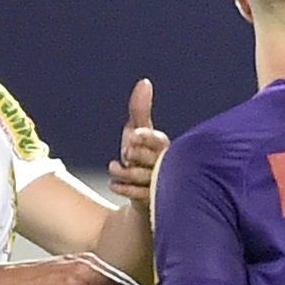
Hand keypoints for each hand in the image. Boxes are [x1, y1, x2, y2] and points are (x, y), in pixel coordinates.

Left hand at [109, 78, 166, 205]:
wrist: (141, 196)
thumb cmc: (141, 159)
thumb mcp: (137, 133)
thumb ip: (140, 110)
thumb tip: (144, 82)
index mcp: (167, 147)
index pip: (160, 140)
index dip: (146, 137)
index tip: (132, 134)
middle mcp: (170, 166)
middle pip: (151, 158)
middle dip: (134, 154)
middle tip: (126, 153)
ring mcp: (164, 186)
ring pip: (142, 176)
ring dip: (123, 172)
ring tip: (116, 168)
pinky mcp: (155, 203)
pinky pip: (138, 195)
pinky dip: (122, 187)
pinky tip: (114, 183)